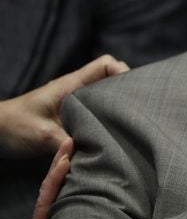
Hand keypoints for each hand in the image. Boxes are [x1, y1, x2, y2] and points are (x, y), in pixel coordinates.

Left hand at [0, 55, 128, 156]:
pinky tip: (114, 134)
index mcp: (72, 85)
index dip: (123, 72)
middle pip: (112, 79)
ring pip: (107, 97)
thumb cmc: (14, 126)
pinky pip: (98, 112)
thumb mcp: (42, 135)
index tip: (134, 90)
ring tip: (132, 123)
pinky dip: (108, 119)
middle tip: (141, 110)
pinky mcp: (74, 117)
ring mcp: (76, 103)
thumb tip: (97, 153)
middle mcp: (77, 91)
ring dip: (119, 107)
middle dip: (129, 91)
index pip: (105, 64)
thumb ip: (69, 142)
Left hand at [13, 137, 72, 218]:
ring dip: (69, 169)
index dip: (56, 175)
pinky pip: (72, 200)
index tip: (66, 156)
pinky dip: (78, 185)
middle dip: (61, 162)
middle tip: (72, 139)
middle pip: (54, 185)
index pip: (48, 195)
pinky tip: (89, 174)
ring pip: (63, 191)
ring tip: (80, 149)